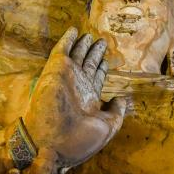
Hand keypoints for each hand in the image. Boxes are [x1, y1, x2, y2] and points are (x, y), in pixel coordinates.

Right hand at [22, 27, 126, 167]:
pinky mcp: (55, 69)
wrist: (52, 143)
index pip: (96, 79)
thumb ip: (117, 112)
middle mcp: (78, 86)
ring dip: (84, 44)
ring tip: (90, 35)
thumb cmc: (79, 140)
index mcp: (89, 100)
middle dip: (95, 53)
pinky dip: (67, 39)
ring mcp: (67, 77)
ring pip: (77, 54)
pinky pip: (62, 49)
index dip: (101, 68)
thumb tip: (121, 98)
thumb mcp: (107, 128)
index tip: (106, 60)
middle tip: (102, 41)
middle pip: (88, 64)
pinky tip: (74, 30)